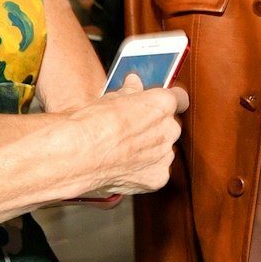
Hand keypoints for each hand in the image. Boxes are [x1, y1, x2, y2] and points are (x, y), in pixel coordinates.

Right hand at [68, 73, 186, 195]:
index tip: (159, 106)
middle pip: (170, 127)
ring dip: (150, 151)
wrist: (81, 154)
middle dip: (155, 129)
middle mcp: (170, 129)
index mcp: (163, 104)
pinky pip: (156, 172)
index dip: (167, 103)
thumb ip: (130, 92)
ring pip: (163, 151)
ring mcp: (165, 155)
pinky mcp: (158, 177)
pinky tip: (125, 168)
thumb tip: (134, 83)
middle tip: (132, 132)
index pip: (179, 98)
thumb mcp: (111, 98)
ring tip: (124, 152)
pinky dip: (144, 172)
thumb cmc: (94, 124)